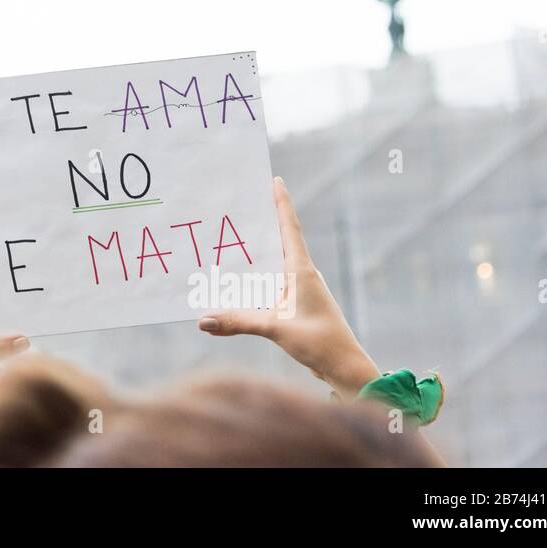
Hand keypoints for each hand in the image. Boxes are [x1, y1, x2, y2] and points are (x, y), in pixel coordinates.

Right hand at [198, 177, 379, 395]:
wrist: (345, 367)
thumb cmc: (319, 342)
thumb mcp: (274, 328)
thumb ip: (237, 321)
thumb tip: (201, 319)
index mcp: (301, 270)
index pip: (290, 227)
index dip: (281, 203)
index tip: (275, 179)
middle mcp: (302, 274)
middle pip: (281, 239)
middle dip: (263, 221)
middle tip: (242, 204)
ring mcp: (301, 289)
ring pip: (276, 261)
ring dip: (259, 250)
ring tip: (234, 237)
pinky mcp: (298, 304)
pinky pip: (274, 280)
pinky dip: (258, 274)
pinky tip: (242, 279)